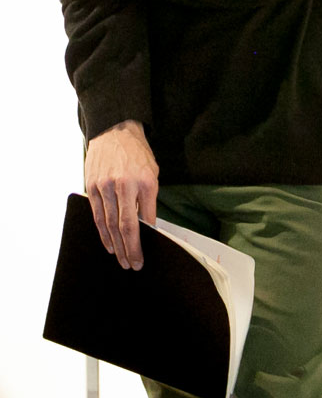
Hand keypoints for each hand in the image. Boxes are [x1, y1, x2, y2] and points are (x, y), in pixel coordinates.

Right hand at [84, 121, 158, 269]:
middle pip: (125, 226)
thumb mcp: (152, 173)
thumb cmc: (137, 154)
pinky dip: (103, 233)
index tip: (145, 256)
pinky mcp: (92, 188)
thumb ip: (149, 199)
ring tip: (122, 261)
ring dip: (116, 246)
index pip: (144, 219)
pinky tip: (108, 245)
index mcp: (143, 182)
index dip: (144, 241)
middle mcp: (123, 185)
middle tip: (133, 265)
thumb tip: (148, 226)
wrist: (114, 131)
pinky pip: (97, 216)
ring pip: (109, 225)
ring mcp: (105, 187)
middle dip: (129, 250)